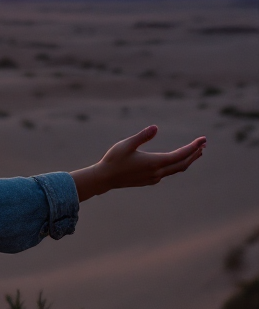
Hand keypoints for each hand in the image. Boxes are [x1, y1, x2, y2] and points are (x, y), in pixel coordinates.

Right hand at [70, 125, 204, 201]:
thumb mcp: (126, 144)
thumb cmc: (114, 159)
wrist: (105, 178)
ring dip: (187, 160)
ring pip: (176, 169)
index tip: (203, 140)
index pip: (180, 155)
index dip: (193, 147)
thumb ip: (142, 136)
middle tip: (204, 144)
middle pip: (182, 164)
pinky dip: (176, 165)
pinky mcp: (149, 180)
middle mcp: (157, 172)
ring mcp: (154, 178)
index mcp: (154, 162)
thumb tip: (155, 128)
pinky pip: (168, 173)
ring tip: (196, 152)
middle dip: (194, 154)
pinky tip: (175, 161)